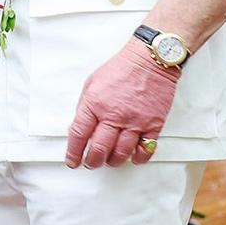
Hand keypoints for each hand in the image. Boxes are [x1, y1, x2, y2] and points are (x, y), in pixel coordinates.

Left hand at [65, 43, 179, 168]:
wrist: (149, 61)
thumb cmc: (120, 69)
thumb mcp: (91, 84)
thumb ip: (86, 107)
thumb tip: (80, 128)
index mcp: (94, 105)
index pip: (79, 135)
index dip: (73, 152)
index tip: (72, 161)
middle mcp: (114, 116)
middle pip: (99, 148)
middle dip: (92, 161)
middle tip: (90, 163)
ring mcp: (135, 122)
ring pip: (121, 153)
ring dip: (113, 161)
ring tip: (109, 161)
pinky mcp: (153, 125)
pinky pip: (146, 149)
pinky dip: (138, 158)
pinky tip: (132, 158)